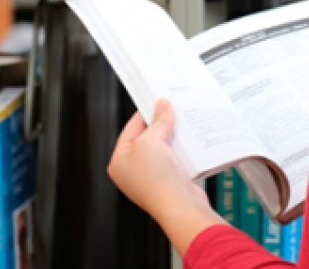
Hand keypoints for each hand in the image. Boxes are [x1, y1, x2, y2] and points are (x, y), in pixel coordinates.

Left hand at [109, 99, 223, 253]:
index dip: (144, 113)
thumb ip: (158, 122)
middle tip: (171, 109)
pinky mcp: (168, 182)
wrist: (178, 206)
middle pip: (147, 139)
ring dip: (172, 137)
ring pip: (162, 149)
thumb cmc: (156, 178)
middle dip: (160, 125)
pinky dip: (181, 150)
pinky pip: (174, 160)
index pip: (130, 130)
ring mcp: (150, 178)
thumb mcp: (151, 141)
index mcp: (119, 161)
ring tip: (182, 122)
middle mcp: (132, 171)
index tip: (157, 101)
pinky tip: (189, 140)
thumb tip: (162, 105)